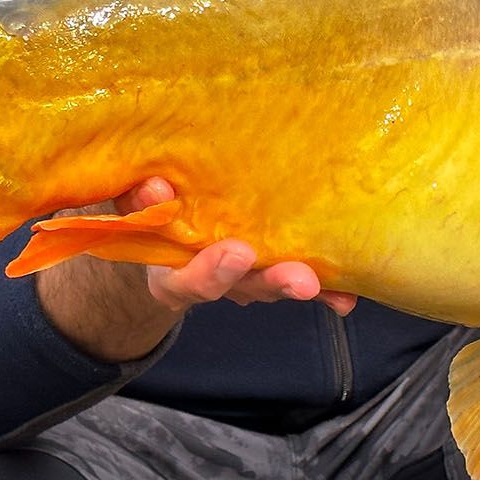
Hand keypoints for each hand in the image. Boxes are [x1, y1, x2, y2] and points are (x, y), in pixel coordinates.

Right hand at [122, 177, 356, 315]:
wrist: (161, 232)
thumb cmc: (149, 211)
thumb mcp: (132, 203)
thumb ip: (138, 199)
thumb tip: (155, 186)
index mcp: (172, 273)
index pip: (188, 281)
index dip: (212, 272)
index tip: (237, 253)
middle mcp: (213, 281)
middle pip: (245, 288)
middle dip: (274, 282)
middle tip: (301, 279)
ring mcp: (245, 278)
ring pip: (275, 284)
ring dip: (305, 283)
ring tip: (328, 282)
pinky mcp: (272, 266)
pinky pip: (300, 279)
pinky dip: (326, 288)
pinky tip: (347, 293)